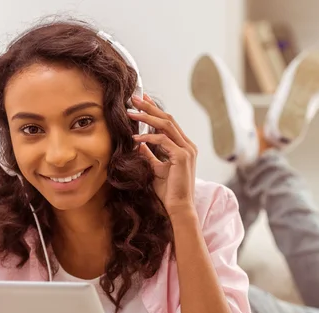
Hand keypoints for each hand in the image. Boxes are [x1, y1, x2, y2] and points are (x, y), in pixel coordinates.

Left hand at [128, 94, 197, 215]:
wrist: (178, 207)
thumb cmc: (168, 192)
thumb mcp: (156, 169)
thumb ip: (150, 155)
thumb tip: (140, 143)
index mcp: (183, 147)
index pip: (168, 122)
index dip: (154, 110)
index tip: (141, 101)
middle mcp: (188, 145)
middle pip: (167, 118)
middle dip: (149, 106)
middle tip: (133, 98)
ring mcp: (187, 150)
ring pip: (165, 125)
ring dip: (146, 116)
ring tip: (130, 112)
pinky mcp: (182, 157)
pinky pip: (163, 140)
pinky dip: (148, 137)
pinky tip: (135, 137)